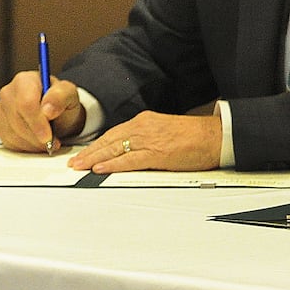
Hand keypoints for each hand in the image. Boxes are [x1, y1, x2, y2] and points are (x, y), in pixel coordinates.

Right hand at [0, 71, 84, 152]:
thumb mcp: (70, 94)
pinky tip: (37, 143)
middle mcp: (8, 93)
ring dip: (32, 143)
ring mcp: (1, 110)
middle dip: (36, 136)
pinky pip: (9, 142)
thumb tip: (47, 110)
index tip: (48, 136)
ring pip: (12, 134)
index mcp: (25, 80)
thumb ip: (61, 96)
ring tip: (49, 142)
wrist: (57, 114)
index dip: (36, 122)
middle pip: (17, 120)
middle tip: (53, 142)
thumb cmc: (62, 102)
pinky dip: (25, 147)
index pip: (25, 103)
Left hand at [67, 111, 222, 172]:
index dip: (96, 144)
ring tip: (79, 167)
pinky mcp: (158, 153)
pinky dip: (112, 164)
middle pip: (109, 140)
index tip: (83, 153)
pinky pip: (129, 159)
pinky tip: (100, 169)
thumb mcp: (166, 132)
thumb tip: (129, 153)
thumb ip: (147, 139)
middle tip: (73, 163)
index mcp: (147, 121)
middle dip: (89, 152)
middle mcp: (145, 126)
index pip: (114, 133)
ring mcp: (150, 139)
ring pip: (114, 149)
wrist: (217, 136)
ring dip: (94, 159)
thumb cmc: (196, 137)